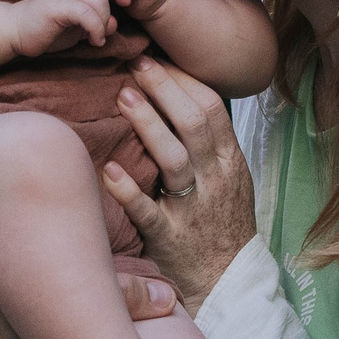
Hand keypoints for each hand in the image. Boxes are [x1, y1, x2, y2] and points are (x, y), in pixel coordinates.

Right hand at [7, 0, 131, 56]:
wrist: (16, 30)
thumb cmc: (47, 26)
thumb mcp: (78, 23)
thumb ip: (97, 21)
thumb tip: (115, 24)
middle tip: (123, 5)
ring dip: (105, 21)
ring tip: (99, 37)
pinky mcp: (56, 9)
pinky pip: (85, 13)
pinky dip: (96, 29)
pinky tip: (94, 41)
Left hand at [102, 57, 256, 310]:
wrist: (226, 282)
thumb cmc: (219, 221)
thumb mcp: (226, 177)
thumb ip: (206, 140)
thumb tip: (176, 92)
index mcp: (228, 161)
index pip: (212, 108)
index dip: (184, 80)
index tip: (158, 57)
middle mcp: (214, 180)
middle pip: (194, 124)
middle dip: (166, 89)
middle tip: (136, 62)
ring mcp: (193, 209)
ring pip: (174, 159)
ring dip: (148, 125)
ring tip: (123, 95)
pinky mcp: (169, 238)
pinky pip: (148, 211)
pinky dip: (128, 190)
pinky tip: (109, 169)